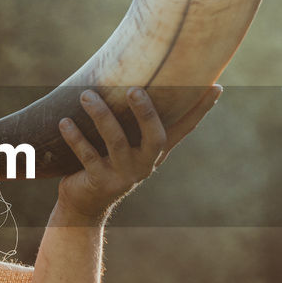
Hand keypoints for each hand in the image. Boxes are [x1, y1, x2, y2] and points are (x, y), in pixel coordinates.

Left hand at [55, 85, 221, 224]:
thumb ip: (131, 120)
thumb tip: (130, 77)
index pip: (183, 128)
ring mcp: (123, 175)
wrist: (84, 205)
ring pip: (116, 142)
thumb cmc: (105, 162)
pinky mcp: (100, 182)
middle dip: (146, 112)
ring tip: (86, 95)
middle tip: (134, 89)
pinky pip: (88, 156)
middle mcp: (145, 163)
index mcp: (155, 151)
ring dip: (101, 116)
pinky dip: (75, 138)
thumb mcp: (124, 143)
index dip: (200, 109)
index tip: (216, 86)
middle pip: (155, 137)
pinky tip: (65, 122)